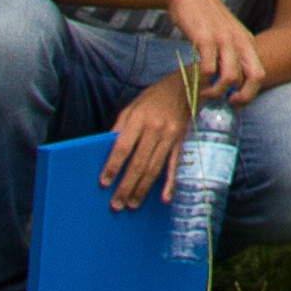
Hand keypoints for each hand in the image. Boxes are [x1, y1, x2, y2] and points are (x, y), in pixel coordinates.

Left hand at [103, 72, 198, 208]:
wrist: (186, 85)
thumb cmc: (154, 97)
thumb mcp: (132, 106)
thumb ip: (119, 127)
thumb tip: (106, 151)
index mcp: (139, 117)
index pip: (122, 146)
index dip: (113, 166)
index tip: (104, 182)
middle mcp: (155, 127)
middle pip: (138, 162)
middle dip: (126, 185)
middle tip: (116, 205)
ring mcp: (170, 135)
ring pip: (154, 167)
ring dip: (143, 188)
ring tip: (132, 204)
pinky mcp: (181, 141)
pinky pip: (174, 164)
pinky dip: (170, 182)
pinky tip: (164, 198)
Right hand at [163, 0, 265, 106]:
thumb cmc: (205, 20)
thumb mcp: (226, 34)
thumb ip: (231, 54)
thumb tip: (232, 83)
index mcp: (247, 41)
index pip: (259, 74)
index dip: (250, 94)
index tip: (234, 103)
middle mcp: (240, 40)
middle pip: (253, 78)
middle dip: (241, 98)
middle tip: (225, 104)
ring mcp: (224, 39)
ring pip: (230, 77)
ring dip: (217, 93)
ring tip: (205, 94)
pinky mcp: (205, 39)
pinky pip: (209, 69)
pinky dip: (203, 82)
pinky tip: (196, 83)